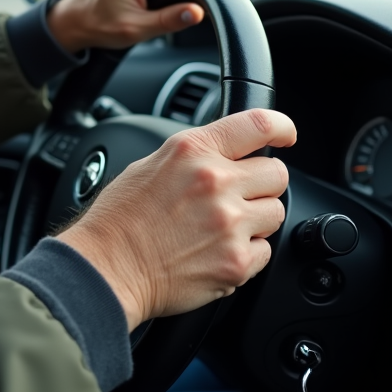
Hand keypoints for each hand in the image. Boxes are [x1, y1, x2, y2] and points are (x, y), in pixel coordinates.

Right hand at [56, 109, 295, 330]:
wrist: (107, 268)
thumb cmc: (118, 220)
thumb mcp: (149, 166)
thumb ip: (194, 157)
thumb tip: (224, 156)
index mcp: (192, 151)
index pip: (257, 124)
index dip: (281, 127)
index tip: (285, 136)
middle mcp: (215, 182)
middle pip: (277, 174)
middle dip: (260, 184)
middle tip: (234, 197)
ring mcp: (230, 223)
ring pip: (275, 213)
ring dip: (255, 220)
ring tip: (218, 228)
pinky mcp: (237, 261)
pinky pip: (265, 251)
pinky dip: (245, 253)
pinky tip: (213, 251)